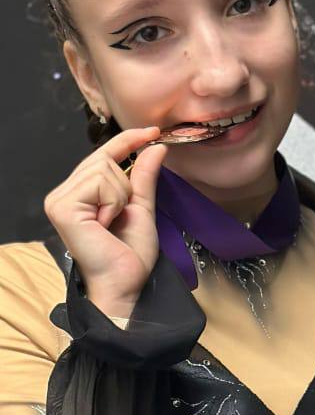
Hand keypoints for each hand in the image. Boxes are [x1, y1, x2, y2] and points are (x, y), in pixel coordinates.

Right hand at [44, 127, 167, 317]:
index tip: (152, 131)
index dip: (127, 140)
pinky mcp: (62, 207)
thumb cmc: (130, 256)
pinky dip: (113, 202)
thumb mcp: (141, 208)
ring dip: (120, 196)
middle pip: (104, 159)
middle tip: (123, 215)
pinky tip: (105, 224)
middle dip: (125, 186)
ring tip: (113, 222)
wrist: (124, 283)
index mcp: (78, 194)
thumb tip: (155, 147)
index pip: (102, 156)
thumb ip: (143, 178)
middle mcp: (63, 193)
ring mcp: (59, 199)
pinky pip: (100, 182)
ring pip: (104, 168)